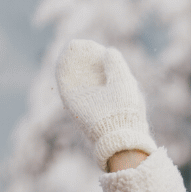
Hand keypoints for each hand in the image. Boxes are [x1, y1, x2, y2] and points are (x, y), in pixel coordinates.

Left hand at [56, 39, 156, 170]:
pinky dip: (101, 90)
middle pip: (75, 78)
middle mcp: (74, 106)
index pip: (64, 67)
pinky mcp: (95, 124)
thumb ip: (115, 65)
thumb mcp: (122, 84)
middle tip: (100, 55)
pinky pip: (94, 100)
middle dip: (87, 65)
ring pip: (87, 90)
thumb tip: (109, 53)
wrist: (125, 147)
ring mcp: (84, 116)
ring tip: (110, 70)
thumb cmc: (121, 115)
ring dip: (96, 78)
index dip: (75, 52)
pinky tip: (114, 87)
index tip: (84, 44)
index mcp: (72, 95)